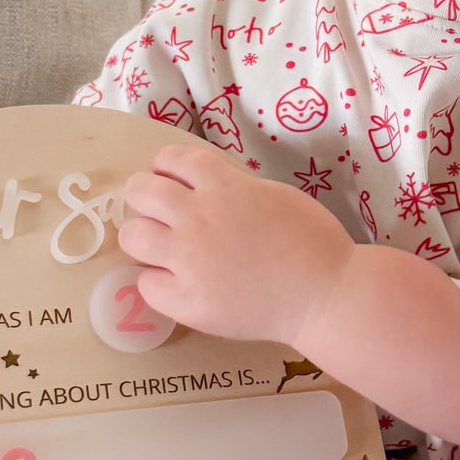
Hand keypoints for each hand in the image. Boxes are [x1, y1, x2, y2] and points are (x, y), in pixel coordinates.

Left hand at [119, 142, 353, 345]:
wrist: (325, 295)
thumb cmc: (313, 243)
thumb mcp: (273, 195)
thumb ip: (235, 188)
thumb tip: (206, 191)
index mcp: (224, 187)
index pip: (173, 159)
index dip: (164, 165)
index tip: (166, 175)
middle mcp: (198, 218)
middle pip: (141, 191)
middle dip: (144, 194)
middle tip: (156, 210)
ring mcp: (189, 260)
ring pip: (134, 236)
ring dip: (143, 236)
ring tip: (159, 246)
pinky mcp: (187, 300)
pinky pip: (147, 284)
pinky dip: (158, 281)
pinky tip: (176, 284)